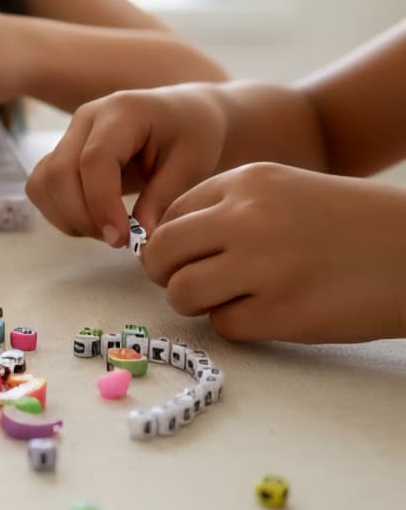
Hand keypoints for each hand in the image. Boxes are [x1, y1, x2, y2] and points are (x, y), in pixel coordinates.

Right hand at [26, 84, 229, 245]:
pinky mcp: (61, 152)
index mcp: (123, 111)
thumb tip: (140, 238)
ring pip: (43, 182)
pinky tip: (93, 221)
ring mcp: (69, 134)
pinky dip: (60, 212)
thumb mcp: (193, 164)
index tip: (122, 239)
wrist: (184, 113)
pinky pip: (42, 186)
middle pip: (59, 172)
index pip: (94, 159)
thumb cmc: (194, 134)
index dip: (101, 203)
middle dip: (83, 217)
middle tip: (120, 240)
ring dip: (68, 217)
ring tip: (108, 230)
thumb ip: (163, 198)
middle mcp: (86, 118)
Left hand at [143, 164, 405, 342]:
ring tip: (227, 299)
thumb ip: (227, 206)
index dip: (173, 242)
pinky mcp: (282, 312)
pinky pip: (224, 326)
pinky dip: (236, 325)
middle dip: (167, 273)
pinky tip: (267, 313)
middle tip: (189, 282)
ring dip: (195, 303)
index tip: (188, 256)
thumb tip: (169, 243)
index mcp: (245, 182)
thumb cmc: (348, 223)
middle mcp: (246, 218)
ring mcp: (263, 266)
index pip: (170, 216)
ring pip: (181, 292)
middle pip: (161, 253)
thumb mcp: (284, 190)